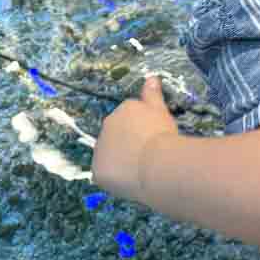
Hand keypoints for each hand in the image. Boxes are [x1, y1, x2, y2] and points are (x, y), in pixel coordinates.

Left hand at [91, 76, 178, 198]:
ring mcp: (100, 148)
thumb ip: (153, 94)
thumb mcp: (160, 110)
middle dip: (128, 144)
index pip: (130, 119)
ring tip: (140, 171)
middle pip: (117, 135)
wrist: (156, 162)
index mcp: (123, 109)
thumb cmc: (162, 135)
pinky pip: (105, 174)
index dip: (142, 131)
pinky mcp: (98, 170)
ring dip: (121, 161)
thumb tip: (151, 77)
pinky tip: (131, 182)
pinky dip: (115, 178)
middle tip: (147, 156)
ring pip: (110, 155)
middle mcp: (107, 125)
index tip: (153, 140)